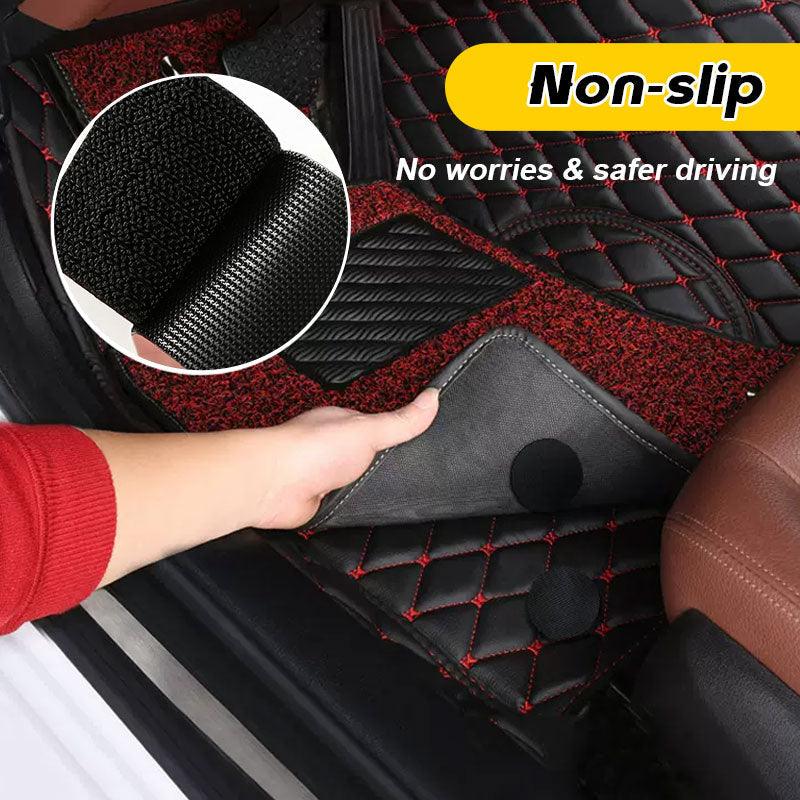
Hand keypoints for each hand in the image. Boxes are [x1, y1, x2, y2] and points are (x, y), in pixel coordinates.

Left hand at [89, 388, 438, 584]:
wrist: (273, 484)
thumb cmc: (310, 449)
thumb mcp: (368, 430)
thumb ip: (402, 421)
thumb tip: (434, 398)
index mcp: (344, 423)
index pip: (382, 427)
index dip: (402, 436)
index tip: (427, 442)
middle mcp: (333, 448)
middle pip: (371, 458)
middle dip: (386, 467)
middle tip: (414, 474)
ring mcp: (326, 475)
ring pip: (359, 484)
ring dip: (369, 489)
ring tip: (393, 494)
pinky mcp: (320, 502)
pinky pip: (347, 507)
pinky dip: (356, 510)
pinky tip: (367, 511)